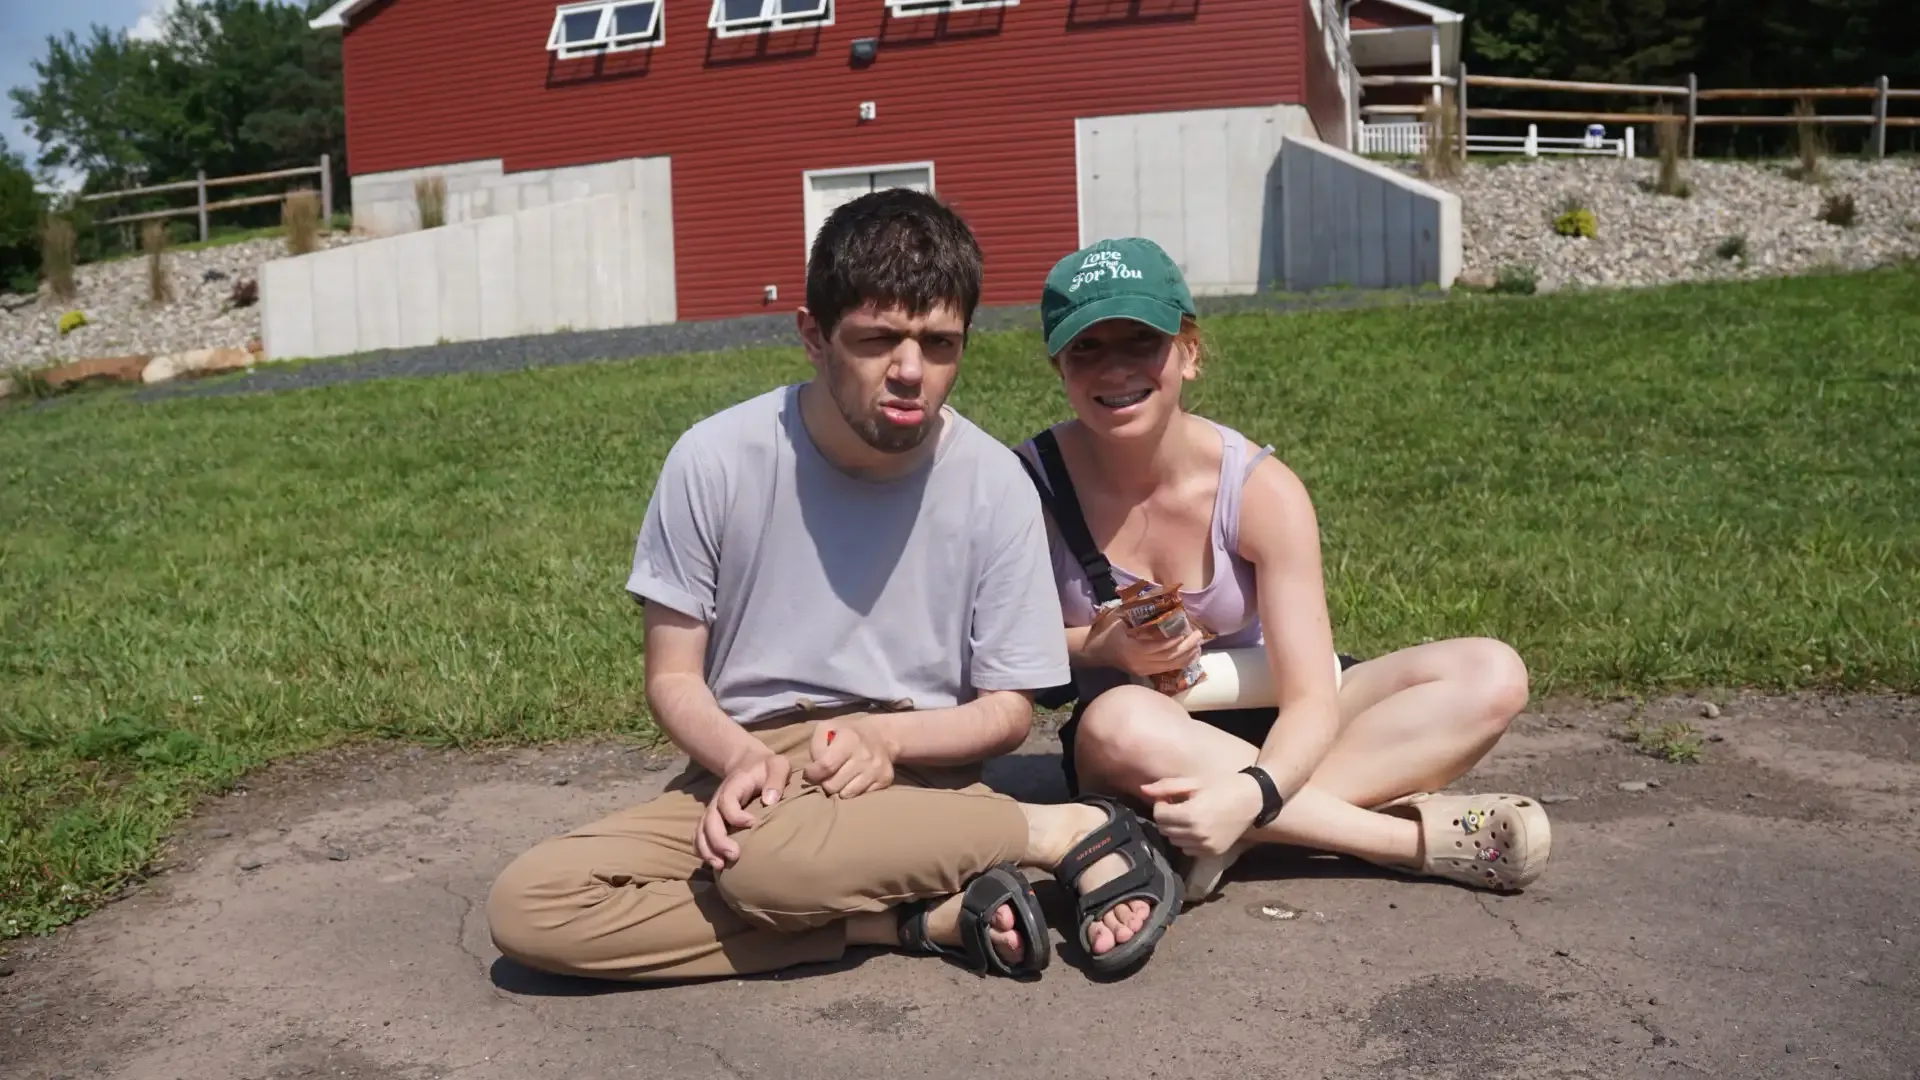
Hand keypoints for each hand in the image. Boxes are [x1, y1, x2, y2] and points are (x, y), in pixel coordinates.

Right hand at [695, 747, 791, 870]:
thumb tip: (769, 800)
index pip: (727, 800)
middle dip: (718, 840)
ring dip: (708, 850)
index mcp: (734, 785)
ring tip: (720, 866)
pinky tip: (715, 865)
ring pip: (701, 832)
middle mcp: (718, 799)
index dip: (735, 814)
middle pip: (710, 820)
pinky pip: (700, 837)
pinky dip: (703, 851)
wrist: (748, 764)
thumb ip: (776, 778)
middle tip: (734, 856)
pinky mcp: (713, 821)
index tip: (752, 823)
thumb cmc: (766, 767)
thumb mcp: (777, 764)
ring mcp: (713, 811)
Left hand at [801, 717, 896, 798]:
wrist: (881, 736)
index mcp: (849, 739)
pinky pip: (860, 796)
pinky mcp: (885, 780)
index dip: (812, 774)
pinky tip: (853, 780)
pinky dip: (853, 791)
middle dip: (825, 782)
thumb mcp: (827, 729)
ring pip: (846, 794)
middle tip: (826, 776)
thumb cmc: (846, 734)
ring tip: (839, 778)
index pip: (826, 766)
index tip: (810, 773)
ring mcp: (876, 769)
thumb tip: (815, 771)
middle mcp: (865, 755)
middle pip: (833, 785)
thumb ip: (816, 747)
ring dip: (839, 789)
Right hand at [1084, 606, 1204, 677]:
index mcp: (1133, 648)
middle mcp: (1139, 662)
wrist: (1093, 649)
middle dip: (1187, 647)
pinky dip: (1180, 662)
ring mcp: (1142, 669)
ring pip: (1170, 666)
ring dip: (1187, 656)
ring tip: (1199, 645)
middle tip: (1199, 635)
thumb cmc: (1106, 629)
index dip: (1176, 639)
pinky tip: (1190, 656)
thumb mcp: (1120, 615)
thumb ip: (1139, 608)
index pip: (1160, 647)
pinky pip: (1166, 669)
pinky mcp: (1144, 672)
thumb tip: (1161, 596)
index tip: (1188, 629)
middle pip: (1169, 658)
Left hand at [1140, 773, 1263, 857]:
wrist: (1253, 799)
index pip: (1159, 815)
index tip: (1170, 796)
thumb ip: (1167, 787)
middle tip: (1179, 804)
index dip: (1161, 803)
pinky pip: (1189, 849)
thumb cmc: (1223, 785)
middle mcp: (1197, 834)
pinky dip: (1188, 840)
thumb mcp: (1194, 782)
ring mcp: (1206, 846)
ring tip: (1189, 815)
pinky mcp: (1213, 853)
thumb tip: (1143, 789)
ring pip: (1175, 841)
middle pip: (1165, 829)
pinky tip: (1198, 826)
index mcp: (1190, 815)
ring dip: (1176, 829)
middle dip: (1167, 816)